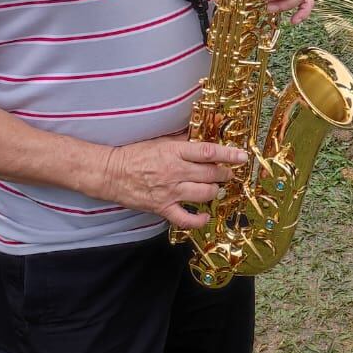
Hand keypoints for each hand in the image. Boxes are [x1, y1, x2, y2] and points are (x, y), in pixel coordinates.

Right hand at [100, 133, 248, 228]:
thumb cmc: (135, 154)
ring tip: (216, 188)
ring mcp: (169, 191)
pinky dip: (198, 220)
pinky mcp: (162, 207)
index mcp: (174, 152)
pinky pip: (185, 219)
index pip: (208, 152)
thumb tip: (204, 132)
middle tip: (228, 173)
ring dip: (215, 191)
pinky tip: (205, 216)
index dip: (228, 154)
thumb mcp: (160, 140)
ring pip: (204, 194)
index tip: (242, 156)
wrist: (111, 173)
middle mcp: (175, 172)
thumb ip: (183, 139)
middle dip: (225, 174)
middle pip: (211, 174)